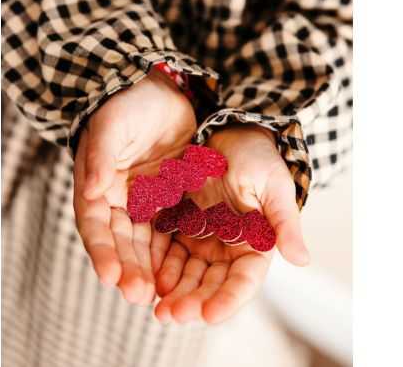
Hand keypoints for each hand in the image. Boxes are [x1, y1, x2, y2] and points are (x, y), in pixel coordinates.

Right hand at [73, 69, 195, 304]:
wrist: (160, 93)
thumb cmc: (129, 105)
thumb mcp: (112, 126)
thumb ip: (101, 155)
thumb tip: (91, 188)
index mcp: (98, 186)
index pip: (95, 225)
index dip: (101, 251)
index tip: (110, 276)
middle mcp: (119, 200)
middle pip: (121, 241)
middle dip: (128, 269)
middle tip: (139, 295)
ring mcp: (145, 201)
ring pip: (146, 242)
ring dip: (150, 268)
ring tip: (161, 294)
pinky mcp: (169, 199)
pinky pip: (171, 229)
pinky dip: (173, 251)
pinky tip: (182, 270)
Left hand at [154, 124, 308, 322]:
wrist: (229, 135)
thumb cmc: (257, 158)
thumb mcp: (273, 185)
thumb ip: (284, 222)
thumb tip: (302, 260)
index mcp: (255, 243)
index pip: (244, 280)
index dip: (229, 299)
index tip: (210, 314)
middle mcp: (229, 247)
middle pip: (212, 283)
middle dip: (193, 302)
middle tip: (171, 315)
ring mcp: (204, 238)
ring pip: (189, 274)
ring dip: (174, 292)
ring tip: (157, 308)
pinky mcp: (182, 226)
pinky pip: (170, 251)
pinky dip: (161, 267)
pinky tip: (149, 276)